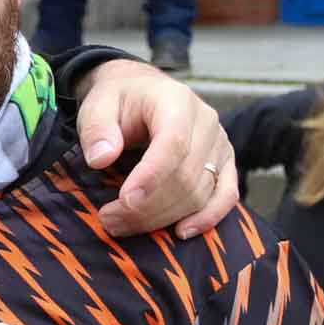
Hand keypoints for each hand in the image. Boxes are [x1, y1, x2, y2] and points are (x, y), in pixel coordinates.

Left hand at [77, 59, 235, 238]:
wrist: (143, 92)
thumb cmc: (120, 101)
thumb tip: (101, 158)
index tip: (125, 200)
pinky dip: (207, 218)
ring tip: (121, 224)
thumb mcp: (98, 105)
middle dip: (147, 206)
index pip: (174, 143)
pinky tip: (181, 232)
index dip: (151, 176)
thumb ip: (97, 129)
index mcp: (177, 101)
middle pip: (186, 176)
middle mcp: (206, 122)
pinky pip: (226, 195)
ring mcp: (220, 145)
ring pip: (200, 193)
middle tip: (108, 219)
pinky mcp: (224, 164)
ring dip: (162, 217)